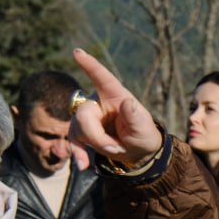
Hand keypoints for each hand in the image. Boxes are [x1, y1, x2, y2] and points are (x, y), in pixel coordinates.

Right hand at [70, 48, 163, 167]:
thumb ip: (136, 117)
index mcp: (116, 95)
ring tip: (115, 152)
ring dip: (93, 145)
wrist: (138, 153)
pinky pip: (73, 141)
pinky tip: (83, 166)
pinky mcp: (82, 132)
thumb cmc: (144, 135)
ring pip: (77, 129)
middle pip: (83, 114)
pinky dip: (78, 154)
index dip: (90, 65)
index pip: (102, 77)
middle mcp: (98, 103)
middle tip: (117, 148)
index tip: (77, 52)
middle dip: (97, 136)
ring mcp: (88, 118)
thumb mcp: (145, 129)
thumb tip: (128, 102)